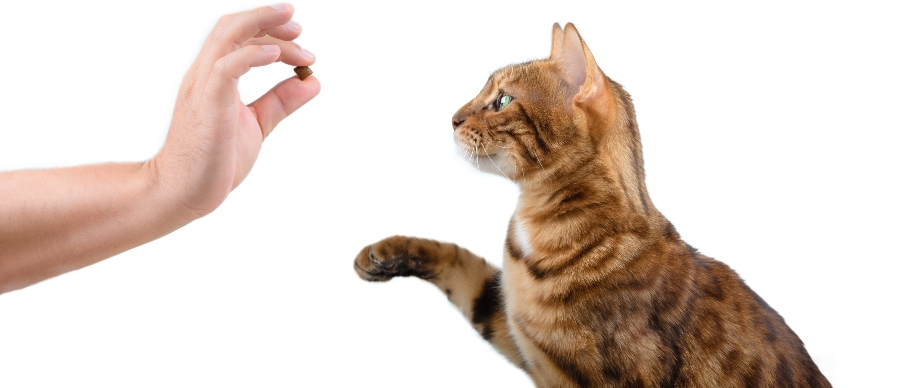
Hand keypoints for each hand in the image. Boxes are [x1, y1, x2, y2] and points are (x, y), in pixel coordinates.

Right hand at [152, 3, 319, 218]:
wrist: (184, 192)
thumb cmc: (214, 160)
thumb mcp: (257, 124)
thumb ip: (281, 101)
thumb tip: (312, 82)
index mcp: (213, 77)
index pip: (236, 35)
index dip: (267, 27)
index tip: (299, 36)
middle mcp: (204, 75)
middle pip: (231, 27)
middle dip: (266, 18)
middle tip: (299, 27)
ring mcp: (203, 87)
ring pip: (227, 38)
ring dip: (263, 27)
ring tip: (296, 31)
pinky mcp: (207, 105)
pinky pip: (226, 68)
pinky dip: (252, 55)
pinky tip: (276, 55)